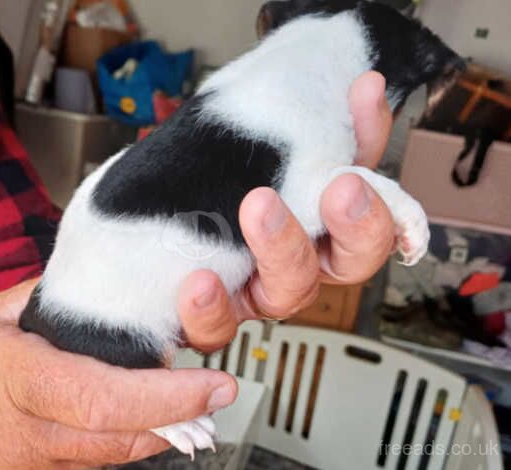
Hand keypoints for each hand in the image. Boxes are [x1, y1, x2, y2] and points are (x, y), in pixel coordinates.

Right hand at [0, 280, 236, 468]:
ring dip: (162, 432)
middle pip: (123, 438)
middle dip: (182, 419)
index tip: (212, 383)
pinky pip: (94, 463)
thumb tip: (97, 288)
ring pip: (115, 457)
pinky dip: (130, 442)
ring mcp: (32, 463)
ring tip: (198, 404)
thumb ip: (47, 301)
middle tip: (221, 392)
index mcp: (17, 380)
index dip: (168, 396)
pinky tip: (149, 419)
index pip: (106, 398)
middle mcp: (29, 431)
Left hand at [180, 71, 395, 351]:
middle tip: (341, 187)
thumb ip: (329, 130)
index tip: (360, 176)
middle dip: (353, 228)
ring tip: (260, 205)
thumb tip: (367, 87)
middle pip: (348, 266)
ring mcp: (256, 294)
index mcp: (327, 232)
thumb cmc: (230, 186)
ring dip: (281, 251)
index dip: (385, 211)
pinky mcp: (211, 317)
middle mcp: (300, 267)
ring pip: (286, 294)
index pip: (375, 228)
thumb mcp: (283, 152)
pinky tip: (199, 283)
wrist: (159, 213)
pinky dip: (209, 310)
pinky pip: (216, 328)